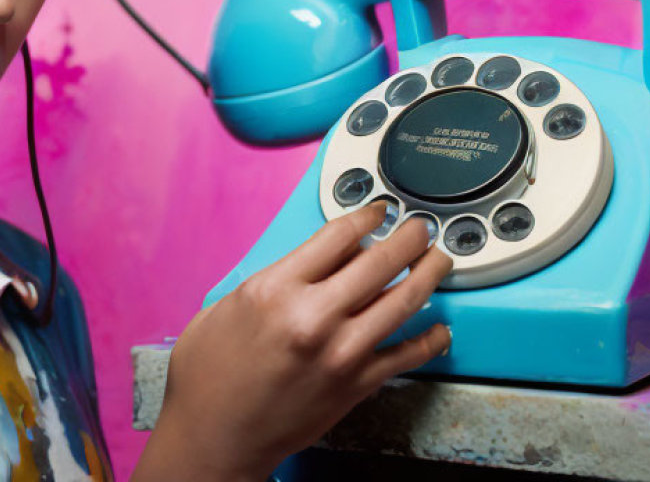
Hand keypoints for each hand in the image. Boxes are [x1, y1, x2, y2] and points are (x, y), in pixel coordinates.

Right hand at [133, 202, 452, 481]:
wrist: (213, 436)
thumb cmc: (209, 373)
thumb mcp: (229, 303)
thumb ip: (278, 276)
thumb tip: (325, 259)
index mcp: (276, 289)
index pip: (338, 235)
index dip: (366, 215)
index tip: (378, 212)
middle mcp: (313, 317)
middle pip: (380, 260)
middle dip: (409, 237)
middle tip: (420, 229)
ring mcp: (341, 353)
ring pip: (403, 301)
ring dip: (428, 274)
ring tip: (439, 260)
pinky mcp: (356, 386)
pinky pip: (407, 355)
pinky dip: (431, 339)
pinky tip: (440, 328)